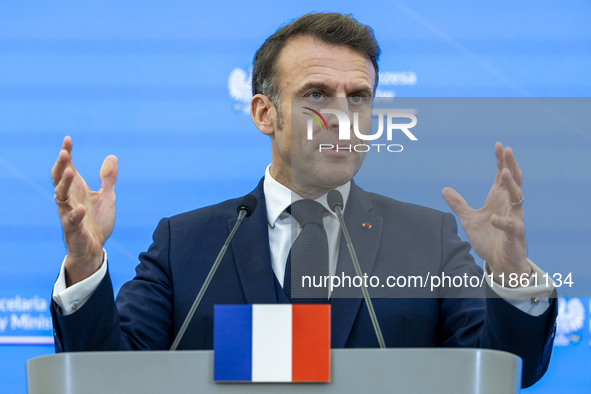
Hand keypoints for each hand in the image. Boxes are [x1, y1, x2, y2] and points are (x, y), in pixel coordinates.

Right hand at [51, 136, 117, 286]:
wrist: (94, 248)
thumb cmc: (96, 221)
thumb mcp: (106, 196)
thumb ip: (108, 179)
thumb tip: (112, 156)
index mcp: (76, 190)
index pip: (67, 168)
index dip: (66, 154)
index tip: (67, 139)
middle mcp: (69, 199)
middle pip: (59, 179)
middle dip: (61, 165)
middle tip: (63, 152)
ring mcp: (69, 214)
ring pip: (60, 197)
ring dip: (65, 184)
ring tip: (71, 171)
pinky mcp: (73, 229)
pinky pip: (72, 220)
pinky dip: (76, 214)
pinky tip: (81, 208)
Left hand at [442, 142, 530, 285]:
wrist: (500, 262)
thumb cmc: (489, 238)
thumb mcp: (469, 219)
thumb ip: (459, 204)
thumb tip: (444, 189)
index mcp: (499, 199)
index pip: (502, 176)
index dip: (501, 160)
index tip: (498, 145)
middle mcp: (509, 205)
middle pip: (513, 181)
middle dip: (510, 165)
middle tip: (506, 150)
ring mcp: (514, 219)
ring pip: (517, 199)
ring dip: (511, 186)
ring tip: (504, 172)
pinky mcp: (515, 235)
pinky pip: (510, 226)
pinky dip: (502, 222)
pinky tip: (494, 218)